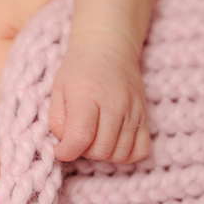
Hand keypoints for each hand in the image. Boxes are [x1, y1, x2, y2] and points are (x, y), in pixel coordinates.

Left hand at [48, 39, 149, 162]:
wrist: (108, 49)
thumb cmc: (79, 71)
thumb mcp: (57, 91)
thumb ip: (57, 121)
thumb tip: (66, 146)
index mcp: (87, 96)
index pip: (80, 137)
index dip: (66, 152)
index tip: (61, 149)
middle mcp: (114, 104)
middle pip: (101, 150)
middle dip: (84, 152)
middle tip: (78, 139)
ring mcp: (133, 110)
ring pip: (120, 153)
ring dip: (103, 154)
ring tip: (94, 139)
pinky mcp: (146, 115)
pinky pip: (141, 149)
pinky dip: (126, 154)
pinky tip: (113, 143)